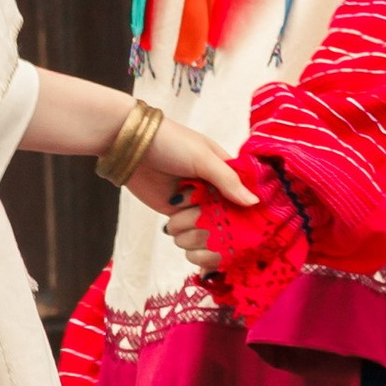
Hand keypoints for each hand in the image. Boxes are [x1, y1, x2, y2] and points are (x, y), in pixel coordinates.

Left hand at [131, 116, 252, 251]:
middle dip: (214, 223)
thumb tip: (254, 203)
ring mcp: (196, 204)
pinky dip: (187, 240)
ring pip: (207, 231)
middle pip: (227, 221)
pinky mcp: (177, 213)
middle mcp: (215, 190)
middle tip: (199, 211)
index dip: (246, 215)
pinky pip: (189, 234)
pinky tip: (187, 242)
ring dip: (192, 227)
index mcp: (227, 172)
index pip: (246, 199)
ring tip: (177, 206)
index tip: (247, 228)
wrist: (131, 147)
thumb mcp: (203, 157)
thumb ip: (228, 180)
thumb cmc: (171, 143)